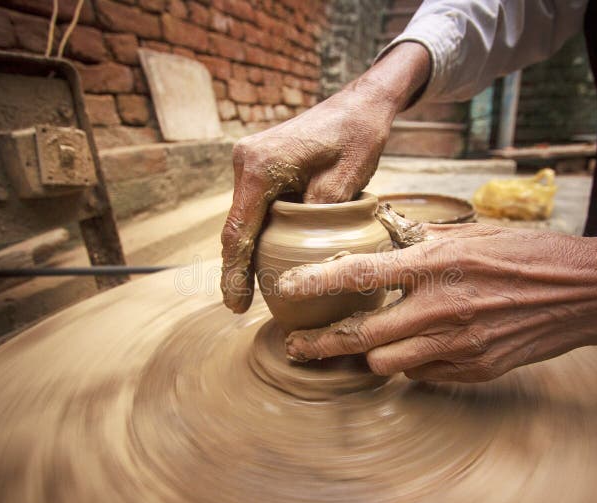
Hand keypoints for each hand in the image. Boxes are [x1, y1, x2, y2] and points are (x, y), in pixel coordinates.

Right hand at [220, 42, 430, 312]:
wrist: (361, 103)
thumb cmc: (358, 136)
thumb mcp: (346, 180)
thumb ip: (318, 217)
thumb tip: (300, 253)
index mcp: (261, 167)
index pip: (239, 232)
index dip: (235, 273)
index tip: (235, 304)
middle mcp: (246, 162)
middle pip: (236, 227)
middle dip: (236, 268)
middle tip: (240, 306)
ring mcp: (250, 161)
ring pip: (244, 217)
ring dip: (246, 251)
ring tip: (248, 290)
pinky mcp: (260, 164)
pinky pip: (254, 206)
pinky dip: (258, 232)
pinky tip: (264, 257)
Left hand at [279, 222, 596, 381]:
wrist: (587, 292)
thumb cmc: (531, 253)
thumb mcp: (475, 233)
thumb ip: (425, 241)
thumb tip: (385, 235)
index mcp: (439, 264)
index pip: (362, 273)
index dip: (318, 282)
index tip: (287, 290)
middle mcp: (442, 308)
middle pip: (362, 336)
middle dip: (322, 345)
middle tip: (297, 347)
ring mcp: (459, 344)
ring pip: (386, 363)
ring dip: (370, 353)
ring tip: (361, 343)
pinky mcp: (475, 369)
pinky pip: (423, 375)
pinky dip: (410, 363)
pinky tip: (414, 347)